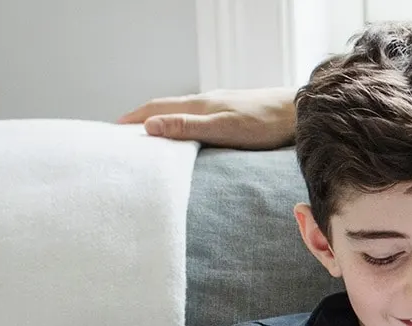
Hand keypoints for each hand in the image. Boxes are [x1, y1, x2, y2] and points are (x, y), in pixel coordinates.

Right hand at [119, 87, 296, 148]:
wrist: (299, 114)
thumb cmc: (265, 123)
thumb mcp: (224, 128)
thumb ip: (188, 127)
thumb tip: (149, 126)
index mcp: (199, 104)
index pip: (156, 108)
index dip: (133, 119)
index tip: (112, 131)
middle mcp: (206, 102)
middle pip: (165, 108)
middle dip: (142, 120)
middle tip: (124, 136)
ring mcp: (220, 106)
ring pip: (182, 113)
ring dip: (162, 122)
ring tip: (149, 137)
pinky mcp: (233, 114)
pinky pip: (197, 118)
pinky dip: (182, 125)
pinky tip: (188, 135)